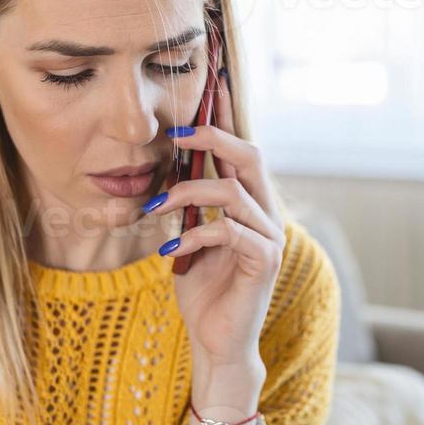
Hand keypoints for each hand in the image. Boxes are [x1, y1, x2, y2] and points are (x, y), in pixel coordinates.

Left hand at [147, 71, 285, 424]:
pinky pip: (228, 231)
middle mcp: (266, 214)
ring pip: (232, 191)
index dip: (227, 114)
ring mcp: (269, 237)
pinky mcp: (263, 262)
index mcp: (250, 204)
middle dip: (211, 136)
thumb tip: (168, 170)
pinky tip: (170, 251)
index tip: (209, 81)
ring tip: (154, 208)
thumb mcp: (190, 239)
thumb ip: (190, 207)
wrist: (216, 343)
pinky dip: (195, 236)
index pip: (241, 148)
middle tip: (173, 133)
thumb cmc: (203, 292)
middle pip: (250, 154)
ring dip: (186, 193)